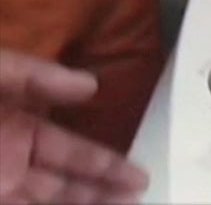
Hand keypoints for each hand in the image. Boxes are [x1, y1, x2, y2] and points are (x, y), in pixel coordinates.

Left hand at [0, 50, 148, 204]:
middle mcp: (13, 162)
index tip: (141, 176)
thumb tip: (91, 85)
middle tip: (141, 199)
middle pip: (67, 184)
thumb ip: (32, 74)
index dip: (107, 164)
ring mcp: (0, 188)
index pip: (71, 150)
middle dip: (105, 191)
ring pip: (53, 203)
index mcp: (16, 129)